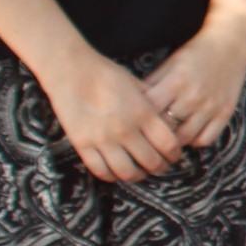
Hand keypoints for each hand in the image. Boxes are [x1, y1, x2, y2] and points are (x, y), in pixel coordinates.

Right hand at [43, 51, 186, 182]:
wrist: (70, 70)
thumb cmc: (106, 73)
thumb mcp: (137, 85)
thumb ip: (151, 106)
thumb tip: (166, 124)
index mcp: (144, 113)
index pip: (169, 145)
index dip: (174, 155)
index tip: (173, 156)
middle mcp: (126, 130)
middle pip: (151, 162)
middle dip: (159, 167)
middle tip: (159, 166)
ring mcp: (103, 139)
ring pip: (127, 172)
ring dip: (137, 176)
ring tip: (138, 172)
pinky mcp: (83, 145)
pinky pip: (101, 171)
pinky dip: (111, 176)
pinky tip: (115, 171)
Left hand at [143, 19, 245, 146]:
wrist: (231, 43)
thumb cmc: (196, 52)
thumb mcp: (170, 63)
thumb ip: (152, 83)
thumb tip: (133, 105)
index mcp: (176, 81)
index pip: (149, 111)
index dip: (139, 119)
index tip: (134, 122)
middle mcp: (194, 97)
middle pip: (165, 128)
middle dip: (154, 133)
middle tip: (146, 136)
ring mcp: (211, 107)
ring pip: (184, 138)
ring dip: (173, 140)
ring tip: (165, 137)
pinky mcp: (225, 113)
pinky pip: (206, 139)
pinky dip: (194, 141)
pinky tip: (188, 133)